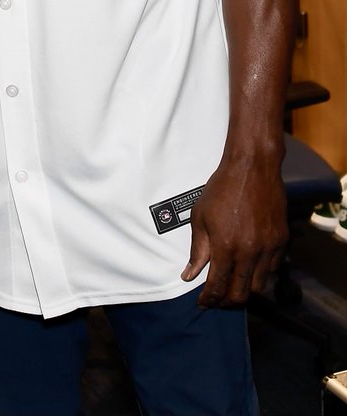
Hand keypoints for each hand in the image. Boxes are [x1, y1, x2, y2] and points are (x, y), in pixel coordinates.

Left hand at [182, 154, 286, 306]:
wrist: (252, 168)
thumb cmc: (221, 189)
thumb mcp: (200, 217)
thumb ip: (197, 250)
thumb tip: (189, 275)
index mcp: (226, 246)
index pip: (218, 286)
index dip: (209, 299)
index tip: (202, 302)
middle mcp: (250, 252)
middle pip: (241, 294)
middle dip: (227, 301)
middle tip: (217, 299)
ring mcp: (269, 248)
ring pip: (259, 285)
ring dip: (244, 290)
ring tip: (232, 284)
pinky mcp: (282, 241)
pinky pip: (272, 269)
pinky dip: (260, 274)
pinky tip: (248, 267)